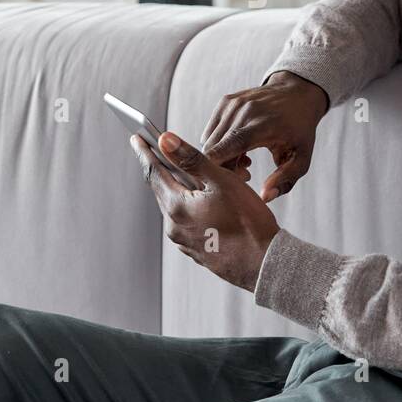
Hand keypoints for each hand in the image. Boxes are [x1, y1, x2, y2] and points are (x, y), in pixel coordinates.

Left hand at [131, 131, 279, 292]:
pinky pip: (187, 221)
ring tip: (198, 176)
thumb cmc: (248, 222)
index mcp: (177, 206)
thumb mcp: (221, 181)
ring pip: (176, 205)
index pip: (153, 172)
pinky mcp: (196, 249)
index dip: (144, 152)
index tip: (137, 138)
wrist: (264, 262)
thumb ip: (191, 159)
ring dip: (182, 188)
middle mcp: (175, 226)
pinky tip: (208, 201)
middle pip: (163, 189)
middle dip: (165, 168)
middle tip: (162, 151)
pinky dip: (192, 206)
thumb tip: (165, 140)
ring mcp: (184, 240)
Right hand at [200, 71, 328, 201]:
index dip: (219, 168)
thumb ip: (285, 180)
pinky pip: (211, 131)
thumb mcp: (302, 158)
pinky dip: (219, 144)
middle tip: (246, 173)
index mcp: (262, 126)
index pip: (227, 147)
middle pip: (214, 148)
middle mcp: (244, 111)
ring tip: (244, 160)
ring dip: (220, 156)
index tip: (232, 182)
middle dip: (222, 167)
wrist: (297, 93)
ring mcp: (233, 104)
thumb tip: (263, 197)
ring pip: (209, 141)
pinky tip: (238, 147)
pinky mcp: (225, 102)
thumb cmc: (300, 130)